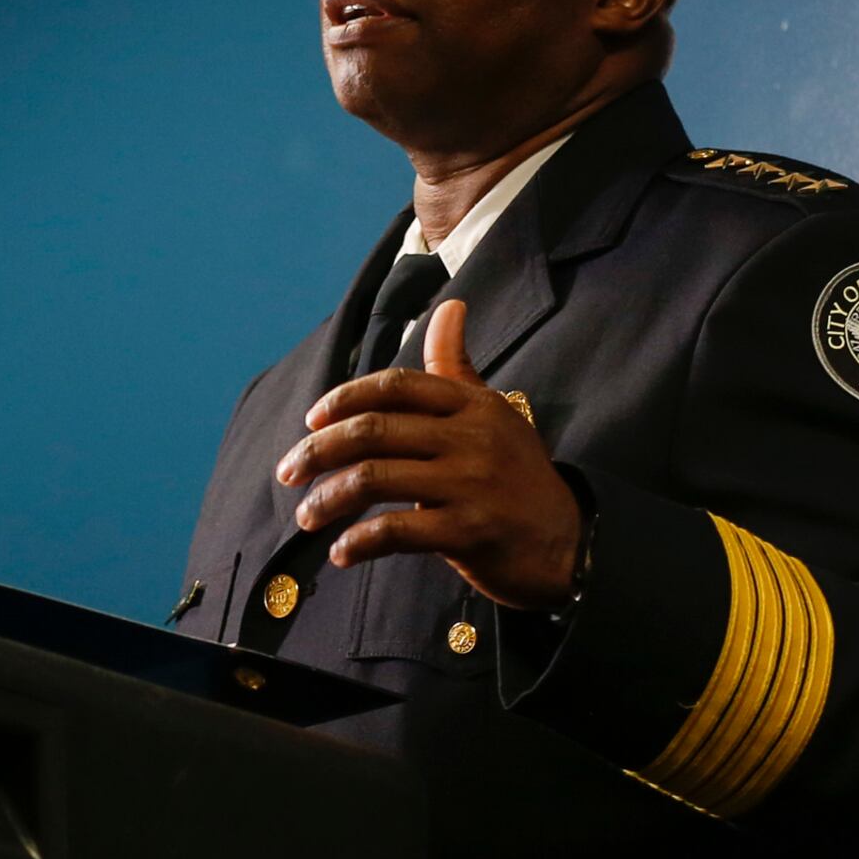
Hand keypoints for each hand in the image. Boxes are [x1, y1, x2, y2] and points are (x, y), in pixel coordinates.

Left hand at [274, 298, 584, 607]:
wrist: (569, 543)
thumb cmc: (519, 476)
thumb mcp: (494, 414)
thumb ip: (457, 369)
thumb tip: (450, 306)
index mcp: (472, 405)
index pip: (395, 386)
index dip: (344, 398)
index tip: (311, 419)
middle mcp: (470, 437)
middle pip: (372, 430)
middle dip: (318, 450)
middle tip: (288, 471)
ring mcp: (470, 484)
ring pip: (374, 480)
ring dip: (327, 499)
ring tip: (305, 517)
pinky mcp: (469, 531)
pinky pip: (396, 531)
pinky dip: (359, 542)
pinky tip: (342, 552)